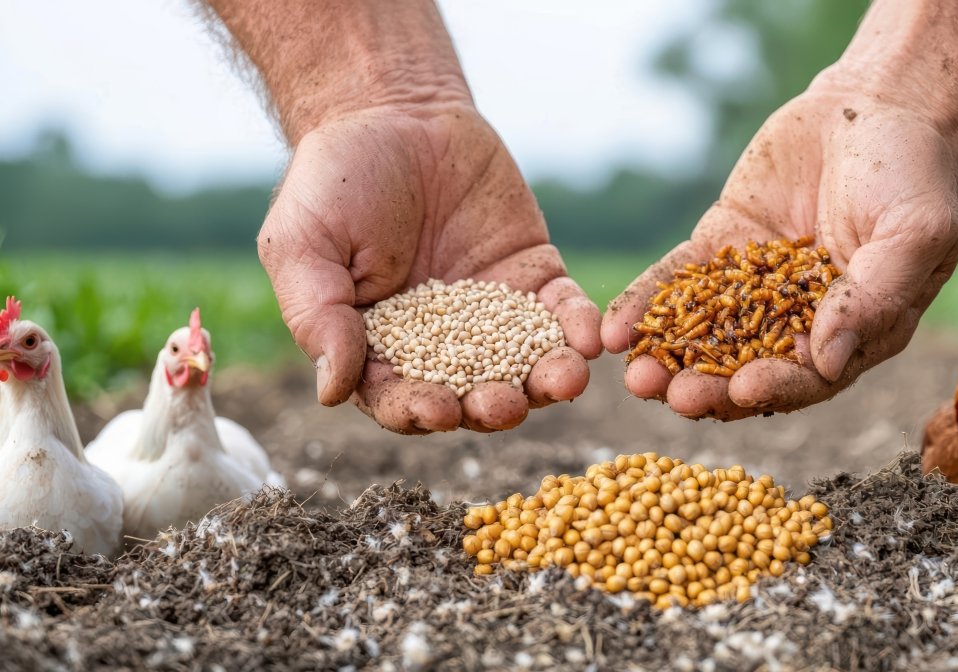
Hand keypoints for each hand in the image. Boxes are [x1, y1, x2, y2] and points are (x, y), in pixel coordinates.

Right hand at [258, 106, 601, 432]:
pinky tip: (591, 338)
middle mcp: (441, 345)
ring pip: (525, 364)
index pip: (400, 397)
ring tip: (565, 381)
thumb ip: (317, 317)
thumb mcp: (303, 245)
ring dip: (547, 380)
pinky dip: (577, 327)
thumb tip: (332, 393)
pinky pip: (561, 312)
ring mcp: (493, 314)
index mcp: (380, 349)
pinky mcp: (534, 276)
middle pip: (471, 394)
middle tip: (504, 404)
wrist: (393, 112)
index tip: (436, 411)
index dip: (418, 410)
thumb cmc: (333, 181)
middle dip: (491, 405)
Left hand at [601, 86, 957, 419]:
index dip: (775, 388)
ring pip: (705, 333)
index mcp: (855, 333)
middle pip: (747, 367)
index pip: (810, 376)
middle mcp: (800, 321)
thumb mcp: (913, 234)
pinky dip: (647, 305)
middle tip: (667, 394)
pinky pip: (677, 282)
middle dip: (706, 385)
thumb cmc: (914, 173)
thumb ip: (874, 297)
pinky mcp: (719, 250)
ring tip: (633, 375)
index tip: (740, 393)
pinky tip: (616, 327)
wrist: (879, 104)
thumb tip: (828, 362)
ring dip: (669, 358)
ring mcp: (753, 287)